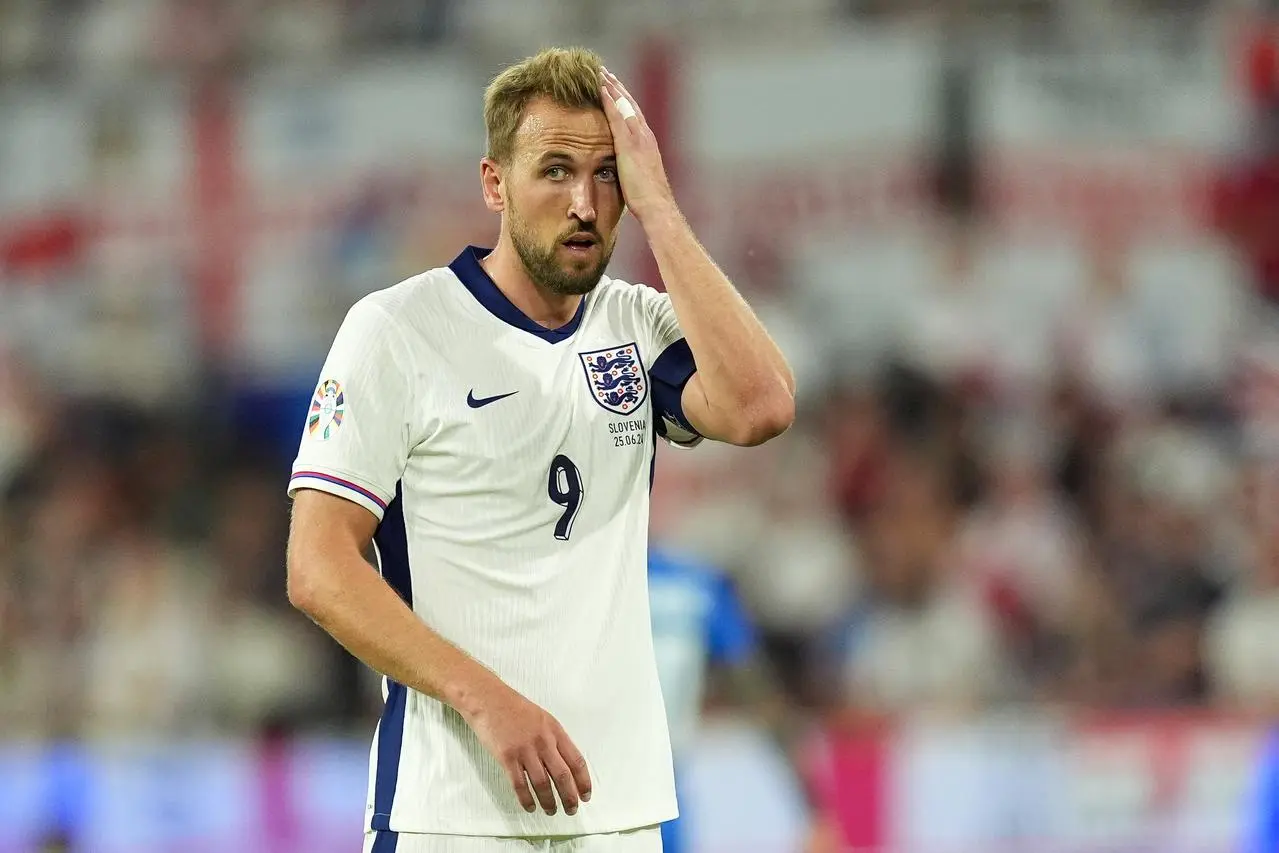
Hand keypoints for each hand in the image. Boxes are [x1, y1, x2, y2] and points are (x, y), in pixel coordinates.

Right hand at [461, 678, 591, 815]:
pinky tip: (530, 807)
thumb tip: (565, 764)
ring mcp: (525, 750)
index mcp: (555, 731)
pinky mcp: (507, 757)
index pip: (576, 761)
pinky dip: (526, 799)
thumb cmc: (515, 708)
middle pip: (562, 776)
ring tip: (551, 811)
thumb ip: (554, 739)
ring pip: (542, 783)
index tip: (585, 795)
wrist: (488, 699)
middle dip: (570, 797)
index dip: (583, 781)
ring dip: (549, 801)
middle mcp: (543, 741)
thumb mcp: (543, 718)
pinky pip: (520, 785)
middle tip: (572, 810)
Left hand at [598, 67, 676, 225]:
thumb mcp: (639, 178)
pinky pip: (617, 116)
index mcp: (647, 144)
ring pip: (624, 105)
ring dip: (612, 88)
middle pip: (630, 105)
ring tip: (600, 74)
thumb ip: (633, 167)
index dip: (625, 101)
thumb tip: (625, 170)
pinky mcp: (629, 144)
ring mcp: (638, 138)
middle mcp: (645, 136)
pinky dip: (610, 100)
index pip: (634, 116)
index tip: (615, 89)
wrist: (656, 205)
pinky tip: (600, 89)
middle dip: (618, 88)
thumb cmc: (648, 199)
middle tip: (606, 73)